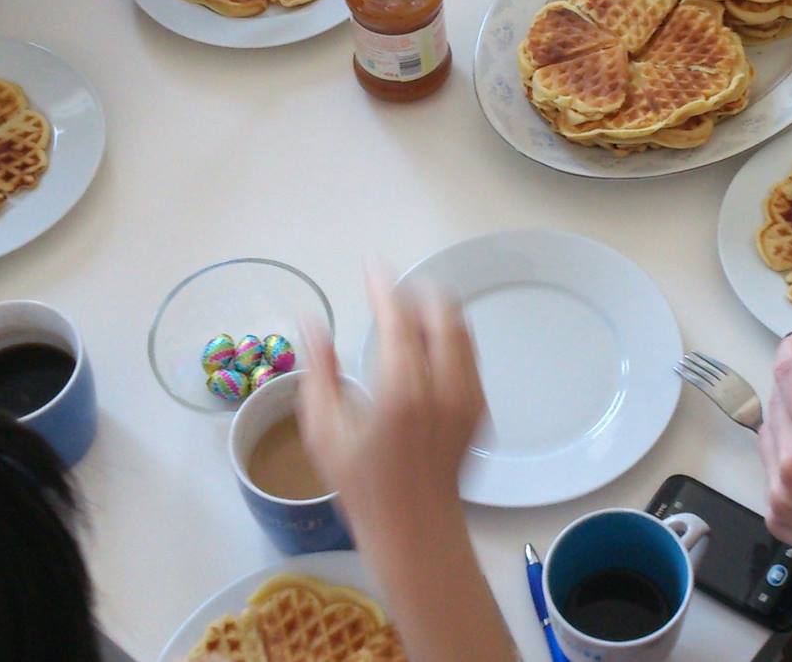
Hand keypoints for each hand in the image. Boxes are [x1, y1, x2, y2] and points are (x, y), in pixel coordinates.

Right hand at [297, 264, 484, 534]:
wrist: (415, 527)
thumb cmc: (362, 485)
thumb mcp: (324, 431)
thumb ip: (318, 370)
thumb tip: (311, 321)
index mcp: (402, 392)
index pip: (399, 319)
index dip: (384, 286)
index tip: (372, 265)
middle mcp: (444, 388)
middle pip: (442, 313)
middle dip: (417, 292)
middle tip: (390, 290)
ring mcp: (469, 397)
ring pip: (462, 329)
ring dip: (436, 310)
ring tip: (408, 310)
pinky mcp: (480, 407)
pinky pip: (470, 353)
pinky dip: (450, 335)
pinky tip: (427, 344)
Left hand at [760, 335, 791, 651]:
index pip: (788, 375)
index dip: (788, 350)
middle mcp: (789, 457)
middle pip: (774, 401)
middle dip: (788, 383)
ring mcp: (776, 489)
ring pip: (766, 436)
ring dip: (781, 418)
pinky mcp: (774, 514)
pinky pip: (769, 471)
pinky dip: (782, 456)